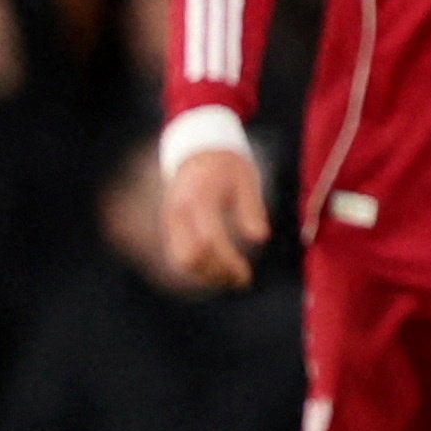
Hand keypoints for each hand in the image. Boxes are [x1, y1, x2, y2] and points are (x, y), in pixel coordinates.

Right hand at [164, 145, 267, 291]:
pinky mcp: (170, 226)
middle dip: (215, 274)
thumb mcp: (246, 179)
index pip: (211, 241)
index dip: (228, 263)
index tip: (246, 275)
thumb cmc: (227, 165)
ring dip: (206, 276)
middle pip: (190, 257)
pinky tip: (220, 272)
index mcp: (200, 198)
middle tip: (241, 280)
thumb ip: (252, 208)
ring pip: (181, 260)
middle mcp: (179, 212)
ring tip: (233, 280)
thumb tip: (260, 238)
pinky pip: (178, 255)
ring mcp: (171, 220)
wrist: (198, 150)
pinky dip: (197, 269)